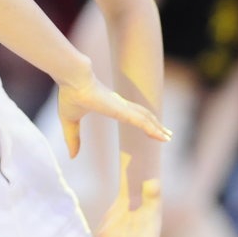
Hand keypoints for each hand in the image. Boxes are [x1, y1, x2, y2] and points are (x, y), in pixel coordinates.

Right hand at [56, 73, 170, 157]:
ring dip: (158, 127)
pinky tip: (162, 137)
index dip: (139, 119)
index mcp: (110, 104)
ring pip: (146, 118)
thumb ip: (73, 139)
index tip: (146, 126)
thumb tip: (72, 157)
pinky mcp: (123, 110)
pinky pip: (143, 122)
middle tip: (165, 133)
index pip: (129, 113)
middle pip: (142, 114)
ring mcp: (122, 107)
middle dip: (154, 124)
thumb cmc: (70, 95)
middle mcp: (119, 104)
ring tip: (168, 136)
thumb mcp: (70, 122)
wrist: (73, 80)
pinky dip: (154, 129)